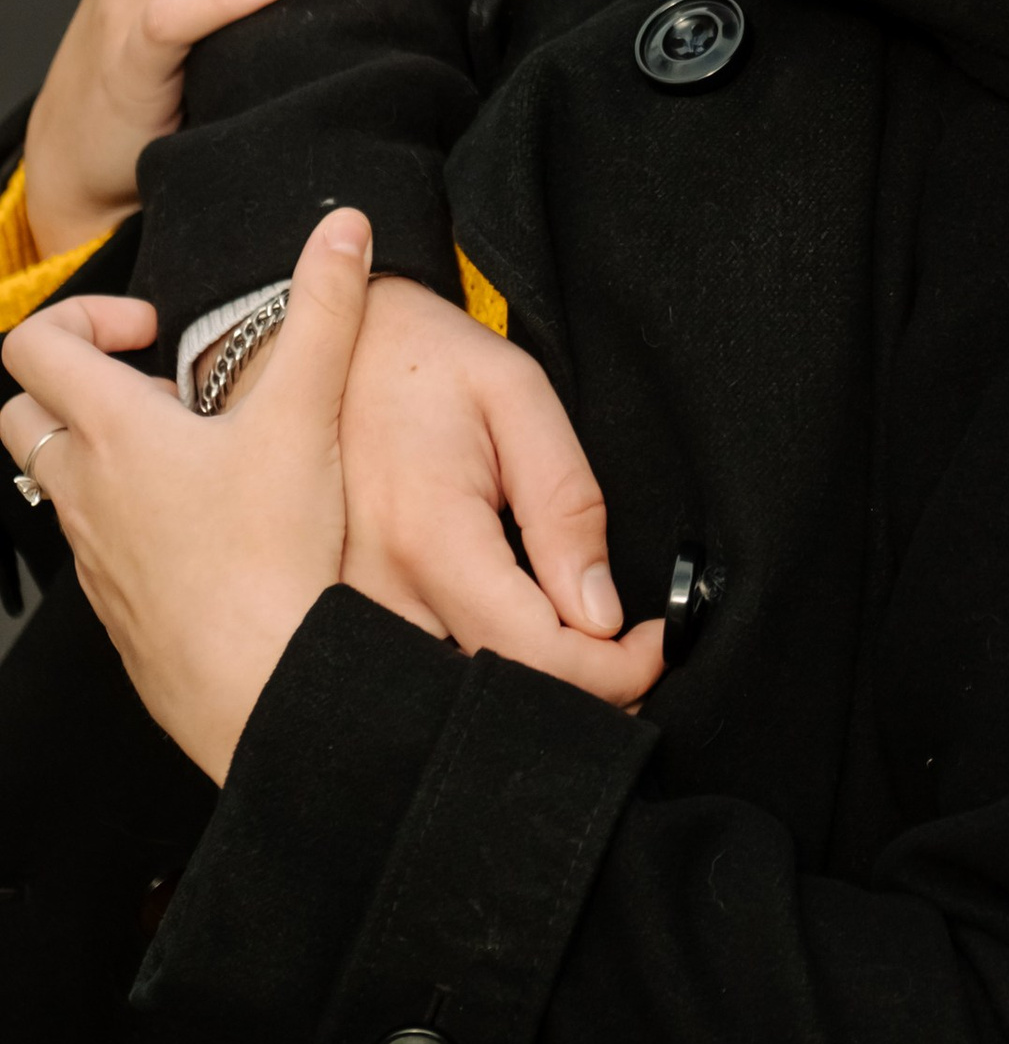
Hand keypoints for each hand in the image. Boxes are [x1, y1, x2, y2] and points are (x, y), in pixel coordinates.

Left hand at [0, 211, 372, 779]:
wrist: (258, 682)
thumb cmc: (270, 553)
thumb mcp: (306, 413)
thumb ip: (323, 311)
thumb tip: (343, 227)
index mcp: (112, 431)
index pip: (33, 346)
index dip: (84, 317)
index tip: (152, 332)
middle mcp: (84, 490)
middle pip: (23, 414)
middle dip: (77, 384)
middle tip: (159, 388)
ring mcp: (93, 555)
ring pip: (60, 484)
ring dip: (105, 453)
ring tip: (192, 454)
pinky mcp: (115, 606)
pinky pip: (96, 545)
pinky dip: (129, 518)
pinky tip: (207, 526)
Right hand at [330, 276, 662, 706]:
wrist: (318, 344)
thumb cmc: (423, 359)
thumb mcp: (518, 395)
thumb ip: (564, 504)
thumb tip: (600, 614)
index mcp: (429, 536)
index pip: (531, 654)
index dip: (610, 672)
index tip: (656, 648)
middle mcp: (375, 591)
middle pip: (490, 691)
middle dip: (576, 693)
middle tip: (628, 660)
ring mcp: (343, 612)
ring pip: (445, 698)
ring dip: (522, 688)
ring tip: (578, 651)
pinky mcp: (330, 616)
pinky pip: (410, 674)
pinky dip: (469, 675)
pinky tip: (511, 645)